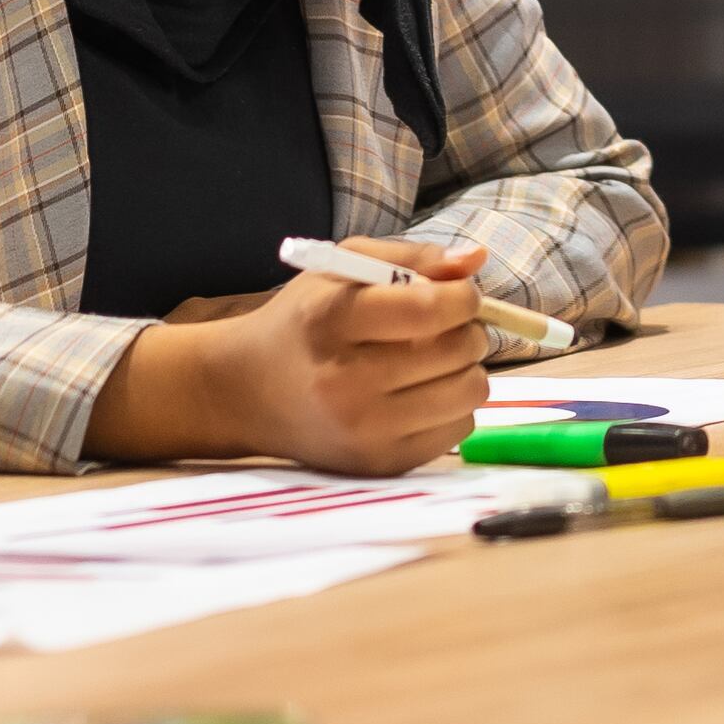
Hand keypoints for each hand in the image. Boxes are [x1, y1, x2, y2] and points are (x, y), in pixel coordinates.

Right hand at [89, 238, 494, 470]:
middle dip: (467, 330)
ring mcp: (364, 432)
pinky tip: (421, 395)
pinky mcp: (380, 465)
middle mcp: (346, 383)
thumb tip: (477, 261)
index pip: (429, 309)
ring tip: (436, 361)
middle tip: (445, 327)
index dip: (462, 297)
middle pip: (457, 351)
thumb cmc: (302, 322)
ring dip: (466, 370)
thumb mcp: (342, 269)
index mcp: (332, 322)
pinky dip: (452, 407)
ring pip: (469, 393)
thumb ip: (413, 258)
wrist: (246, 394)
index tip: (458, 295)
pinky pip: (458, 431)